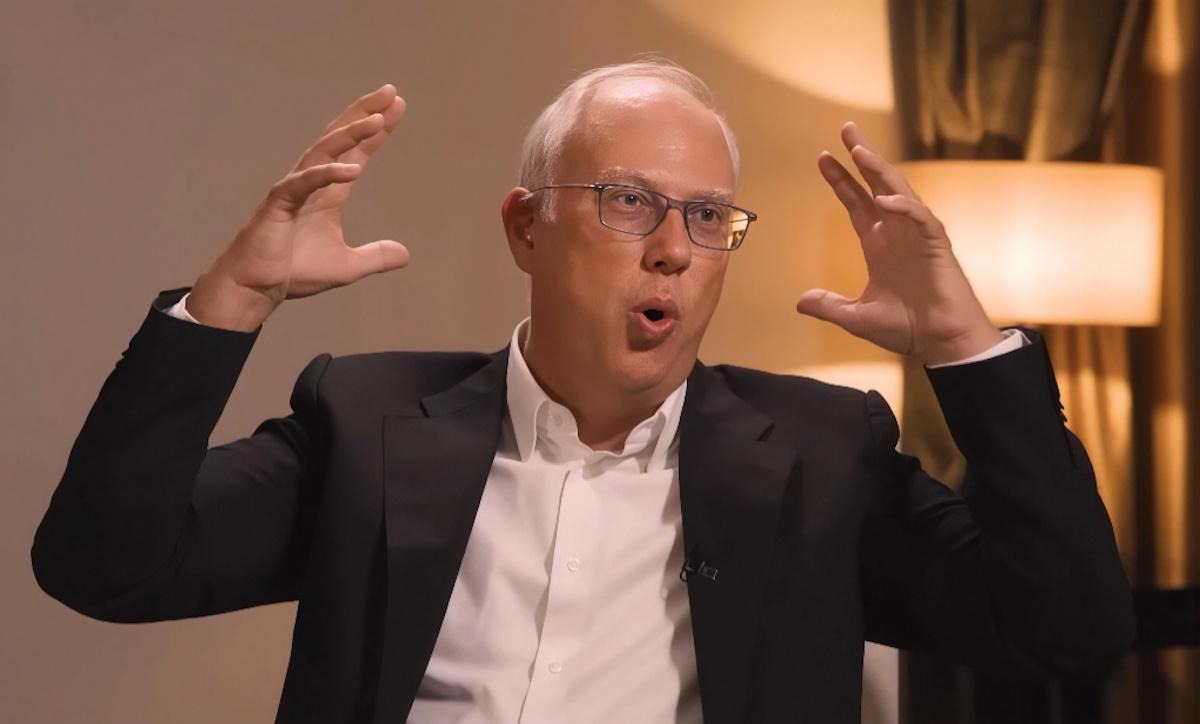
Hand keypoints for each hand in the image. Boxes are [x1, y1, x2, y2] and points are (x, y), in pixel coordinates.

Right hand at [188, 84, 410, 330]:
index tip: (397, 108)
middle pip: (340, 139)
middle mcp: (311, 182)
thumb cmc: (292, 271)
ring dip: (350, 134)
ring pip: (323, 152)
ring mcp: (294, 189)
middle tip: (390, 93)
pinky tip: (353, 169)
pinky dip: (328, 174)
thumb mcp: (347, 266)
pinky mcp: (278, 203)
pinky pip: (305, 182)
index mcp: (328, 192)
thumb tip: (406, 254)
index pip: (356, 153)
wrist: (255, 288)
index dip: (376, 132)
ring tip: (378, 120)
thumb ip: (376, 257)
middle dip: (365, 114)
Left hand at [795, 122, 1003, 365]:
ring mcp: (918, 236)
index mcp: (879, 244)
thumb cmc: (906, 329)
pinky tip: (884, 200)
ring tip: (861, 151)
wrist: (940, 343)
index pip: (856, 203)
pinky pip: (920, 218)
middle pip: (877, 185)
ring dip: (880, 171)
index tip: (823, 158)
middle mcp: (897, 233)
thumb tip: (799, 302)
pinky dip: (903, 207)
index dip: (841, 181)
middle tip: (847, 129)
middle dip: (862, 157)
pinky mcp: (937, 245)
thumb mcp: (856, 317)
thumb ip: (829, 306)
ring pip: (899, 192)